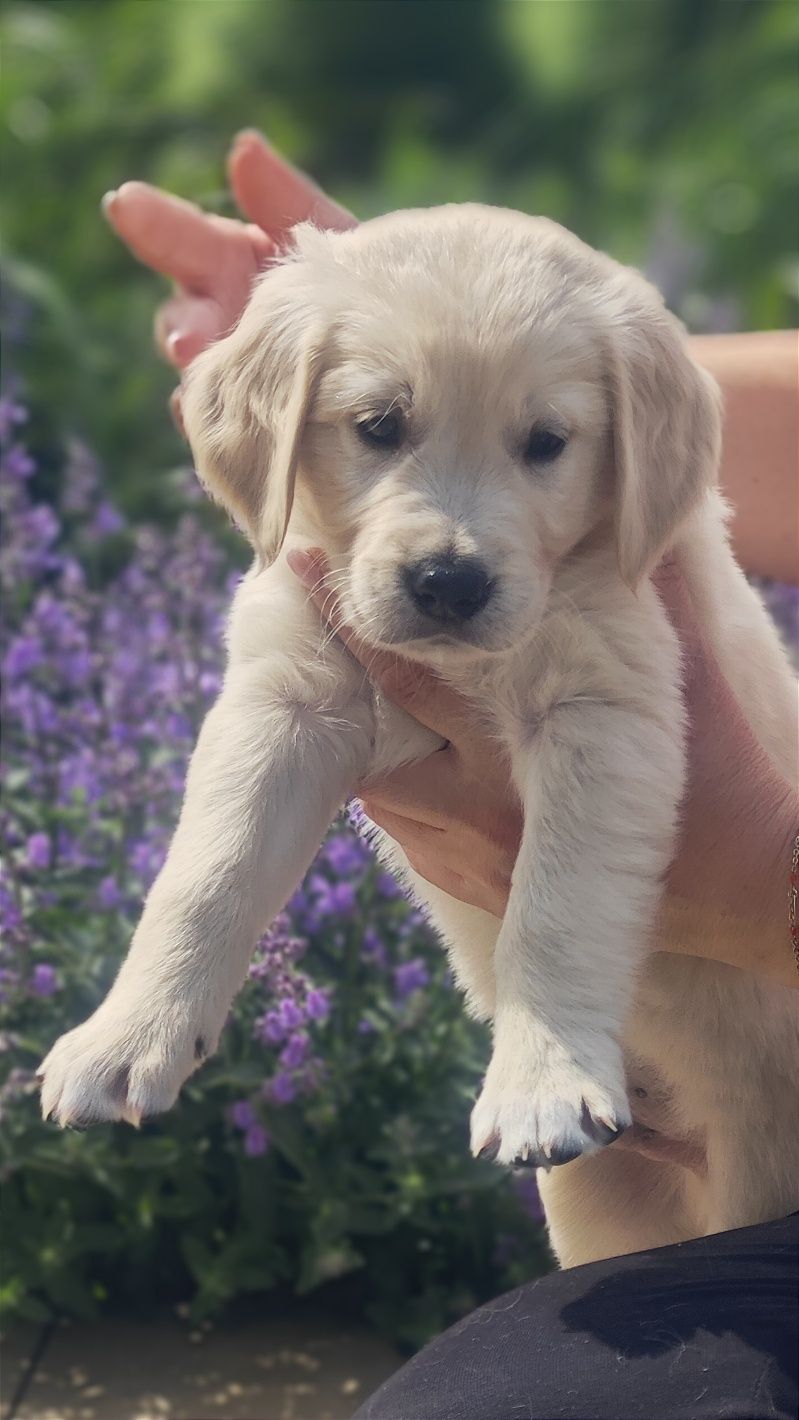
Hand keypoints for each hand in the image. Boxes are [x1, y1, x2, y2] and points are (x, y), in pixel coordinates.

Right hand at [102, 131, 354, 415]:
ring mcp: (234, 379)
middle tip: (185, 332)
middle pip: (184, 317)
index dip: (156, 224)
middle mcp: (223, 323)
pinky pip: (226, 431)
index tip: (127, 203)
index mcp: (233, 268)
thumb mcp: (334, 240)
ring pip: (200, 377)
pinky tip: (218, 423)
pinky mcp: (251, 429)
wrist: (409, 368)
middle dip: (182, 321)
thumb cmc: (363, 292)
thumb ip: (287, 200)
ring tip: (207, 374)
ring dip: (203, 379)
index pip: (187, 242)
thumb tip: (243, 147)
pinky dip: (219, 426)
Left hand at [287, 549, 797, 986]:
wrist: (745, 893)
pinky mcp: (478, 889)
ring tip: (334, 680)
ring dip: (362, 734)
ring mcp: (471, 862)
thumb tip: (645, 521)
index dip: (351, 622)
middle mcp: (477, 822)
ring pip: (381, 789)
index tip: (302, 561)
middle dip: (338, 679)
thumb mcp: (693, 680)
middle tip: (288, 612)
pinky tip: (390, 748)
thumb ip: (661, 599)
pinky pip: (408, 832)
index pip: (408, 681)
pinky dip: (394, 785)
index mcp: (513, 766)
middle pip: (371, 741)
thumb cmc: (726, 779)